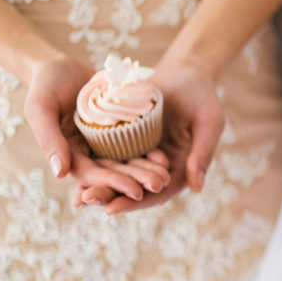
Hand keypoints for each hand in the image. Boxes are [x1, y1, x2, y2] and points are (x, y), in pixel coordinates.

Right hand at [24, 55, 157, 200]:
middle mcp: (88, 152)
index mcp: (68, 153)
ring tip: (167, 176)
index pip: (92, 174)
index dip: (113, 184)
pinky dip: (149, 152)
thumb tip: (60, 174)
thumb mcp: (41, 107)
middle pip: (114, 171)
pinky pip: (136, 143)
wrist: (61, 64)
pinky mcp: (119, 129)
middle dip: (136, 180)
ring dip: (146, 170)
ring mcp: (104, 141)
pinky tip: (165, 158)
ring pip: (127, 161)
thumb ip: (49, 138)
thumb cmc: (46, 84)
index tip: (136, 191)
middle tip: (160, 185)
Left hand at [82, 60, 223, 214]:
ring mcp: (142, 154)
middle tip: (84, 201)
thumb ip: (203, 153)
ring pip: (118, 175)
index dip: (135, 203)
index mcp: (180, 169)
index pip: (157, 193)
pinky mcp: (127, 140)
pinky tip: (72, 166)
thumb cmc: (202, 95)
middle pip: (133, 189)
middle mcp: (159, 167)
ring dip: (98, 185)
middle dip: (109, 197)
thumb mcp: (209, 122)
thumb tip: (196, 188)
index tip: (111, 209)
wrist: (184, 71)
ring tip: (75, 196)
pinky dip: (94, 163)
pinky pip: (109, 154)